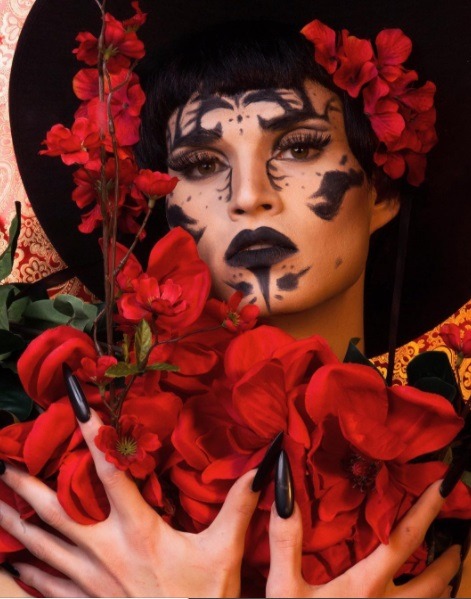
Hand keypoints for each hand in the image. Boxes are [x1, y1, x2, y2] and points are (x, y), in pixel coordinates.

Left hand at [0, 408, 261, 597]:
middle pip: (56, 513)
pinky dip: (28, 570)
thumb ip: (239, 505)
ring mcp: (89, 583)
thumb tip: (262, 465)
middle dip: (25, 486)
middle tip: (1, 462)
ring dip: (15, 525)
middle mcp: (105, 553)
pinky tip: (16, 562)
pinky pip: (45, 586)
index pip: (111, 472)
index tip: (75, 404)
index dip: (94, 434)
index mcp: (138, 532)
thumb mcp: (225, 551)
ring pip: (42, 547)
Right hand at [267, 480, 459, 597]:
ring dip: (443, 582)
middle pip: (432, 577)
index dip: (425, 510)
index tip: (442, 486)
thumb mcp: (284, 588)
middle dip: (449, 557)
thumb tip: (284, 494)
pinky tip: (421, 598)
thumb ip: (286, 541)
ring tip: (448, 567)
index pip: (403, 539)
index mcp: (365, 585)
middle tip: (460, 538)